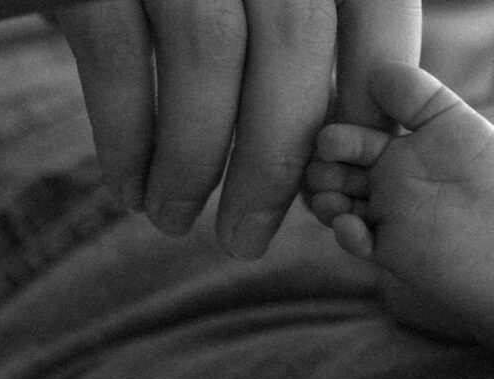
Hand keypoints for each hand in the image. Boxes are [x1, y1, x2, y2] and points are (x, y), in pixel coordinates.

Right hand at [56, 0, 420, 257]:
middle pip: (293, 43)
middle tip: (245, 241)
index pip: (376, 9)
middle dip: (273, 163)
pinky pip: (117, 52)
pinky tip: (127, 187)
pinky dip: (124, 136)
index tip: (335, 174)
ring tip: (173, 220)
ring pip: (208, 50)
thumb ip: (295, 46)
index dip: (365, 102)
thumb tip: (329, 154)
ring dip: (193, 161)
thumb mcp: (252, 4)